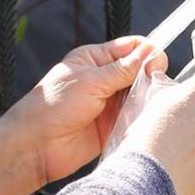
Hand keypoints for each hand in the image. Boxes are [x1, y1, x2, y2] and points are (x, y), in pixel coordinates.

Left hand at [0, 36, 163, 194]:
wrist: (37, 146)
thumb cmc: (54, 107)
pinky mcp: (115, 125)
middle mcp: (104, 78)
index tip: (156, 63)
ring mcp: (110, 102)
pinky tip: (146, 117)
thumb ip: (123, 69)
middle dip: (150, 75)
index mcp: (94, 59)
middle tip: (152, 84)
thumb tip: (150, 51)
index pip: (130, 47)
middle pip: (140, 70)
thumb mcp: (90, 82)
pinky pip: (137, 116)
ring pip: (141, 93)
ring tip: (148, 102)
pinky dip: (144, 115)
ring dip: (148, 96)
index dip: (147, 52)